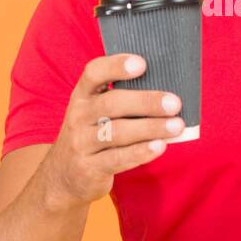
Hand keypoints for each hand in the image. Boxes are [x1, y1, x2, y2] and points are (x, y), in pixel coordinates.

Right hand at [41, 53, 184, 208]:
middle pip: (112, 103)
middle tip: (174, 103)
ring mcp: (81, 142)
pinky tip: (160, 146)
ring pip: (117, 132)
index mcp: (82, 95)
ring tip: (176, 126)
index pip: (94, 72)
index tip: (142, 63)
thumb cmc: (92, 135)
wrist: (63, 177)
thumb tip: (167, 91)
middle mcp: (78, 115)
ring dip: (150, 127)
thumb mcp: (95, 112)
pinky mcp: (89, 167)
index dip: (116, 65)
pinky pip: (118, 158)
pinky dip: (141, 152)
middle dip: (146, 101)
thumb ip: (122, 99)